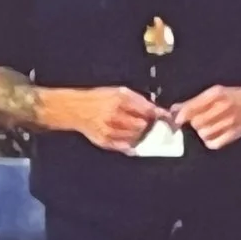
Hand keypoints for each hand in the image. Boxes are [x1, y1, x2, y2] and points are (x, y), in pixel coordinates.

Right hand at [55, 86, 169, 153]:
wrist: (76, 109)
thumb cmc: (98, 99)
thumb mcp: (119, 92)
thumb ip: (139, 100)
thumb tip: (157, 111)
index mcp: (120, 100)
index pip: (147, 111)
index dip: (157, 115)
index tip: (164, 118)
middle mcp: (115, 116)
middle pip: (143, 126)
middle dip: (148, 125)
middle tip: (148, 123)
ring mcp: (110, 130)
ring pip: (136, 137)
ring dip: (140, 135)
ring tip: (134, 129)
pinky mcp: (105, 141)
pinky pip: (125, 147)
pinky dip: (131, 144)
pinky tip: (129, 139)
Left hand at [170, 83, 240, 150]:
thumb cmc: (231, 96)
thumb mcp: (213, 93)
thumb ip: (193, 102)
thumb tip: (174, 109)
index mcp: (216, 94)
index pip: (193, 107)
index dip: (182, 115)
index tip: (177, 120)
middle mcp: (222, 107)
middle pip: (197, 122)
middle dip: (194, 123)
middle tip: (198, 121)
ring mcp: (229, 122)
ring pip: (204, 134)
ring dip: (202, 132)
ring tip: (207, 127)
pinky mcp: (233, 134)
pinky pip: (214, 144)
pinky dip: (209, 141)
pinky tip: (212, 135)